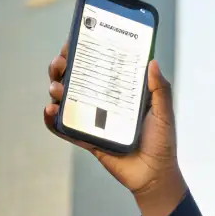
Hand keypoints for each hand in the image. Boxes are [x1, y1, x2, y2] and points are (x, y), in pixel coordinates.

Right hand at [44, 45, 185, 215]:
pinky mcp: (85, 139)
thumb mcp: (164, 113)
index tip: (74, 40)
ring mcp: (92, 119)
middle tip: (60, 64)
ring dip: (55, 89)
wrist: (154, 176)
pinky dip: (52, 120)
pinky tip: (50, 111)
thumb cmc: (162, 142)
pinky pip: (63, 128)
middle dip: (62, 66)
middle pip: (76, 77)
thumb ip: (160, 89)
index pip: (99, 64)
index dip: (83, 51)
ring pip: (65, 99)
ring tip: (56, 87)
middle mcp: (103, 101)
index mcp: (120, 90)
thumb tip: (151, 62)